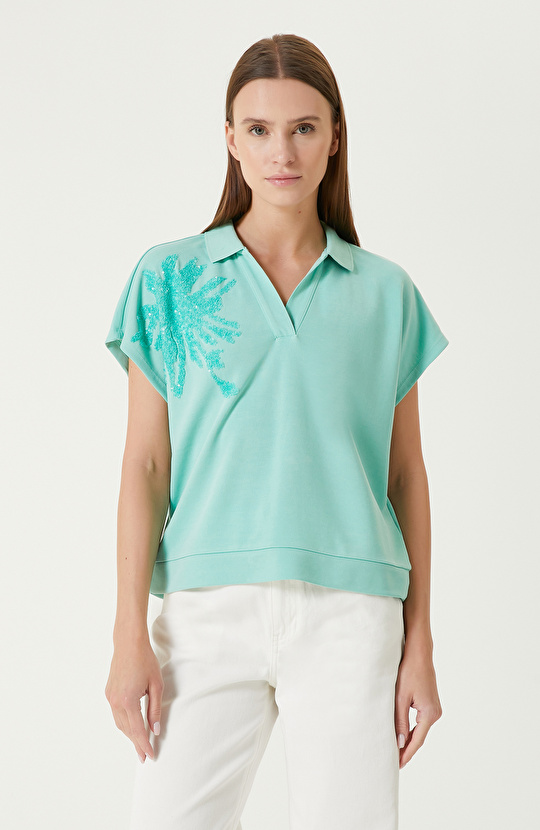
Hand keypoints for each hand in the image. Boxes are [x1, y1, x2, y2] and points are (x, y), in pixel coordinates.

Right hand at [105, 635, 162, 763]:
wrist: (129, 643)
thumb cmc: (145, 660)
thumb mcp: (156, 685)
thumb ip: (155, 710)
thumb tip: (155, 730)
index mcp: (128, 700)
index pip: (137, 730)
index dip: (144, 744)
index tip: (150, 756)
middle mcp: (116, 701)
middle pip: (127, 730)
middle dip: (136, 744)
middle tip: (144, 756)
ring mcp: (110, 697)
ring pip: (119, 723)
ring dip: (129, 734)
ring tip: (139, 744)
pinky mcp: (108, 692)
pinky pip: (116, 714)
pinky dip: (124, 723)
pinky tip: (132, 726)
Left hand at [394, 645, 442, 768]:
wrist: (419, 653)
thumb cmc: (409, 671)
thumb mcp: (400, 698)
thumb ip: (400, 721)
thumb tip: (399, 743)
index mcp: (429, 714)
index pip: (416, 741)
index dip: (406, 754)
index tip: (397, 765)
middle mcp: (435, 713)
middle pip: (419, 737)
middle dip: (407, 749)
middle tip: (393, 762)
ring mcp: (435, 708)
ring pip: (420, 730)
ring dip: (409, 739)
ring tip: (396, 751)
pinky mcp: (431, 703)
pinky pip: (421, 722)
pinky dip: (412, 729)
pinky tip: (403, 734)